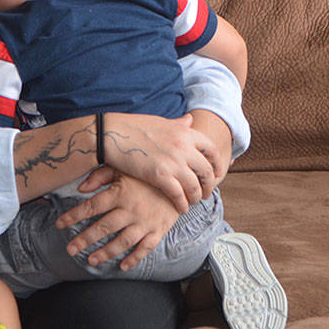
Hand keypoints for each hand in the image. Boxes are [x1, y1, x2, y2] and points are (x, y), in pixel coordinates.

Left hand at [56, 169, 180, 270]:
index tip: (59, 224)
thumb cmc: (147, 174)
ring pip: (122, 241)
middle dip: (85, 239)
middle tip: (70, 249)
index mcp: (120, 193)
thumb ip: (100, 176)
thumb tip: (80, 188)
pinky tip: (122, 266)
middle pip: (104, 227)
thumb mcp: (123, 168)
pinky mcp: (158, 230)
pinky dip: (134, 258)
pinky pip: (145, 248)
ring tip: (91, 260)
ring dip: (106, 252)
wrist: (181, 180)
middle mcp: (131, 209)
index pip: (92, 206)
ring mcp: (145, 222)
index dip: (74, 216)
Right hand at [101, 113, 221, 211]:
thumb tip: (190, 120)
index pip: (212, 150)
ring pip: (195, 186)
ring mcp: (173, 162)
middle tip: (206, 193)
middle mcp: (184, 146)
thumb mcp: (161, 122)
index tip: (217, 174)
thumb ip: (179, 124)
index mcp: (185, 132)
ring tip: (193, 202)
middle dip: (209, 185)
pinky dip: (182, 204)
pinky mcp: (160, 176)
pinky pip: (179, 195)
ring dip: (196, 197)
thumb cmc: (133, 127)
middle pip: (207, 171)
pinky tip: (181, 209)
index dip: (218, 164)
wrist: (111, 134)